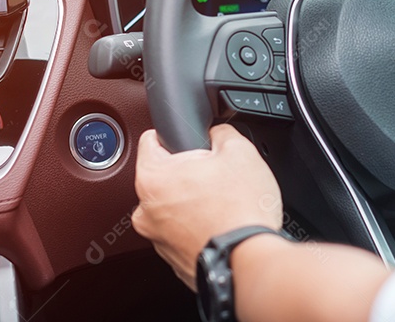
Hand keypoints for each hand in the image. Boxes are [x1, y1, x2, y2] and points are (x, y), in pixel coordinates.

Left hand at [132, 126, 282, 289]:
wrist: (249, 260)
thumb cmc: (240, 211)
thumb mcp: (240, 151)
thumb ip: (221, 132)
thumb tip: (217, 133)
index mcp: (153, 178)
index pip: (151, 140)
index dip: (175, 134)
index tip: (189, 140)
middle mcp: (145, 210)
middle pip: (164, 176)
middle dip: (188, 172)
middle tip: (217, 175)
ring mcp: (157, 239)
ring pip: (172, 206)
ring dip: (192, 201)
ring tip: (222, 203)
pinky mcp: (172, 259)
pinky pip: (182, 231)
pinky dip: (197, 226)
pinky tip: (221, 223)